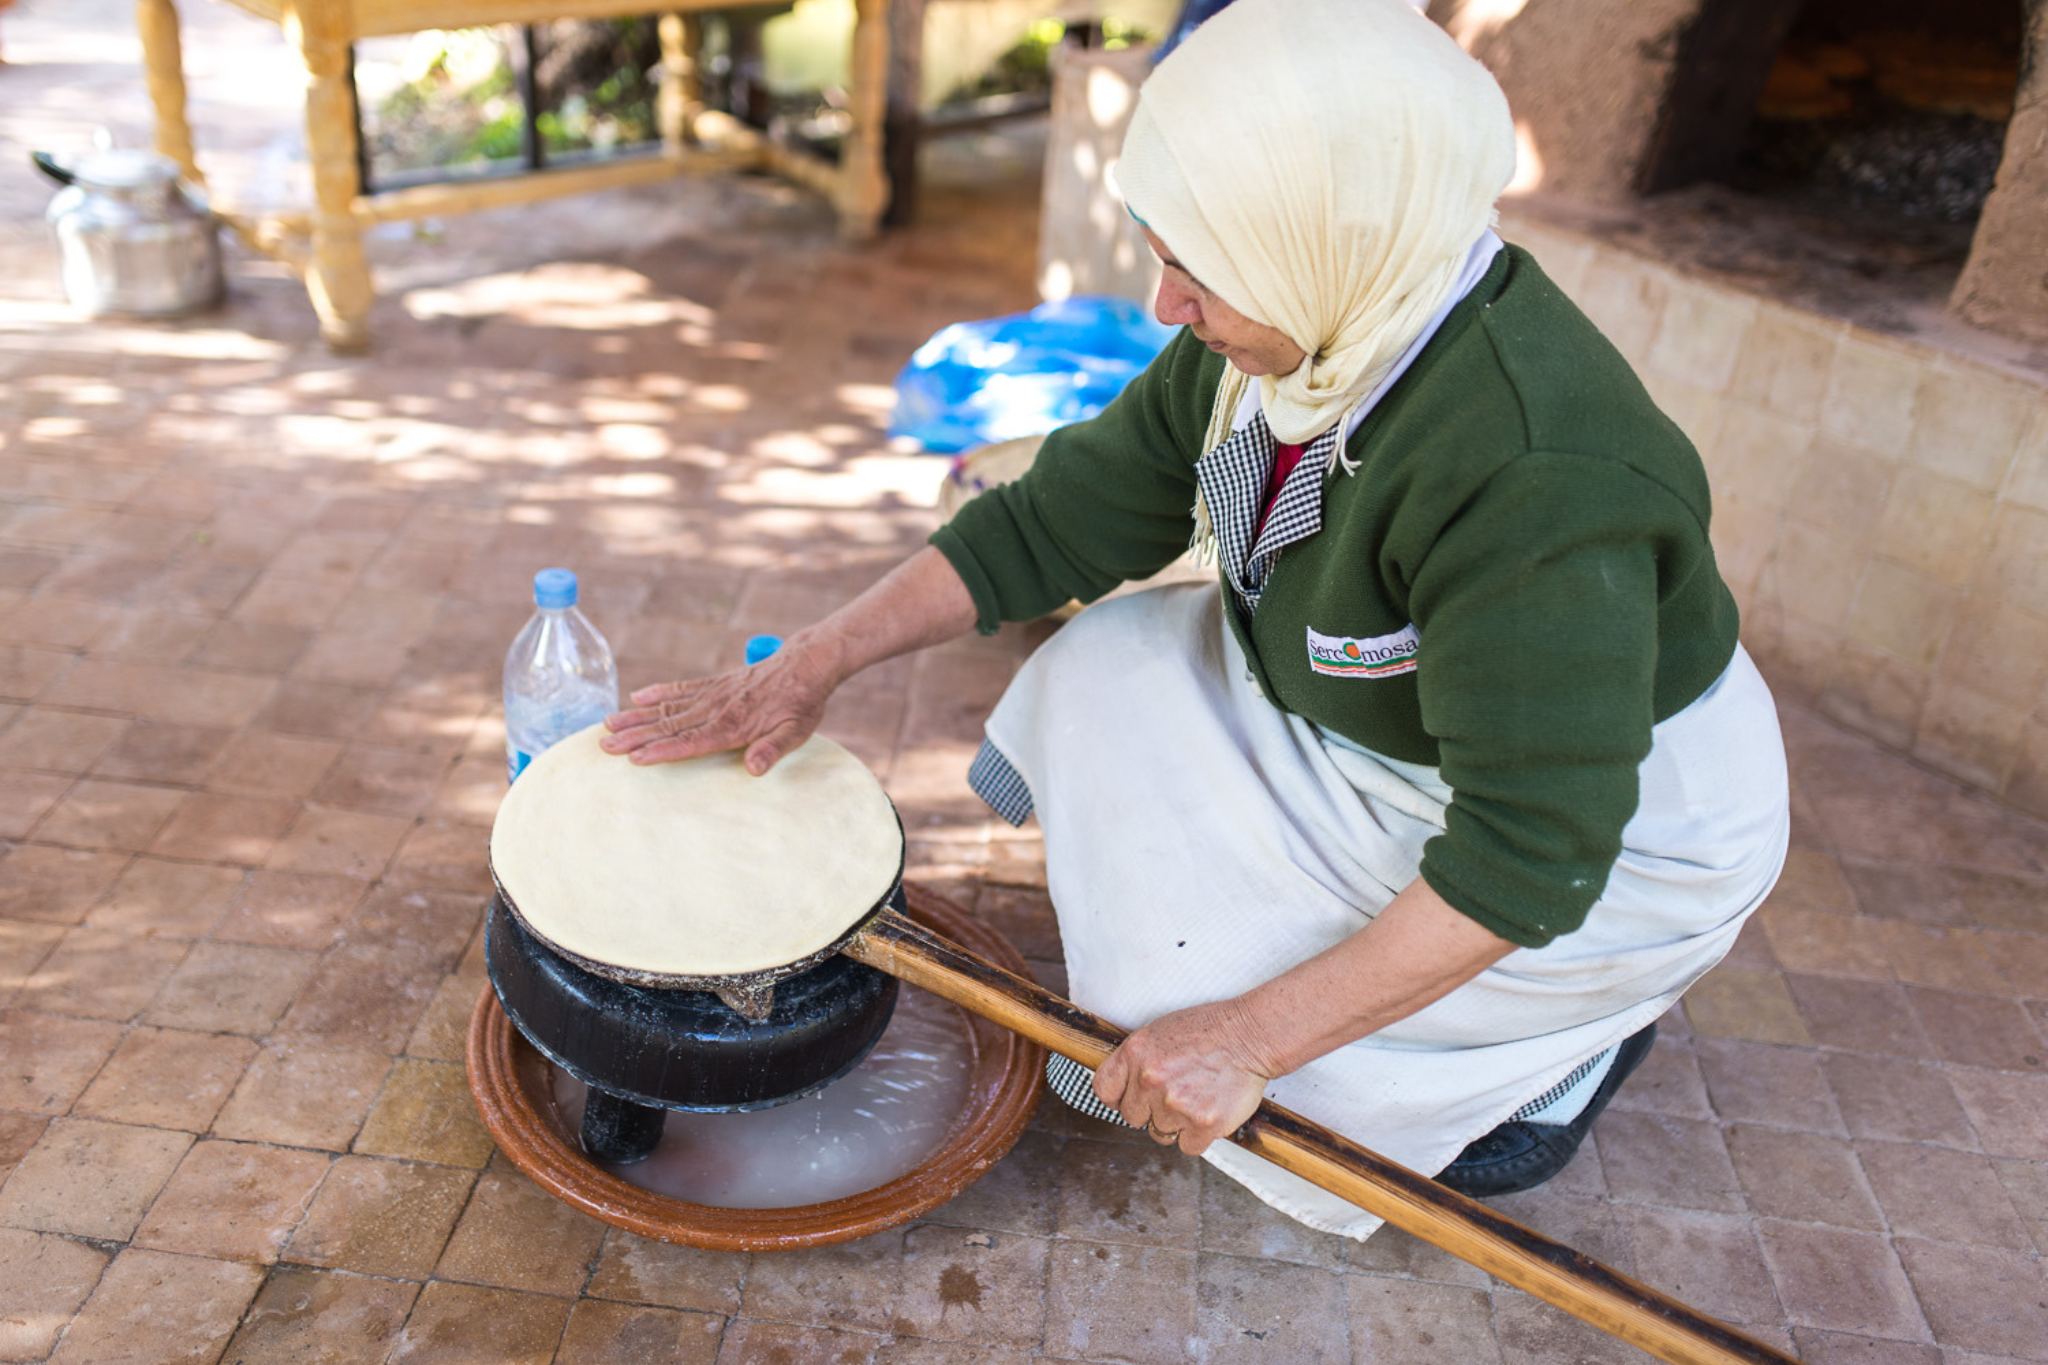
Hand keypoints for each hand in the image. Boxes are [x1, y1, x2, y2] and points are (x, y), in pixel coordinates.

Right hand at [598, 641, 840, 773]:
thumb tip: (755, 769)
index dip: (661, 751)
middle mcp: (717, 709)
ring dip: (637, 717)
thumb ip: (773, 750)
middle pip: (669, 725)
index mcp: (734, 726)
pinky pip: (681, 688)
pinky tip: (637, 697)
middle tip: (605, 746)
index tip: (634, 758)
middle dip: (635, 737)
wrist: (806, 664)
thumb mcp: (797, 732)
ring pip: (668, 707)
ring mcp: (713, 694)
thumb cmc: (802, 704)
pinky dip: (658, 692)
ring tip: (607, 724)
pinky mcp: (715, 683)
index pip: (690, 742)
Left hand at [1091, 999, 1271, 1155]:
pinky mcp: (1203, 1124)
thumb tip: (1122, 1090)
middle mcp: (1151, 1080)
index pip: (1105, 1090)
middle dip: (1151, 1110)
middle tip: (1175, 1093)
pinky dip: (1198, 1135)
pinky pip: (1187, 1147)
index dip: (1118, 1098)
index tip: (1129, 1099)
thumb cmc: (1209, 1031)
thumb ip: (1136, 1061)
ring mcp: (1176, 1104)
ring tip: (1195, 1098)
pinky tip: (1208, 1111)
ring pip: (1160, 1134)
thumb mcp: (1159, 1032)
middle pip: (1133, 1117)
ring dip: (1176, 1124)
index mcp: (1136, 1053)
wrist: (1250, 1035)